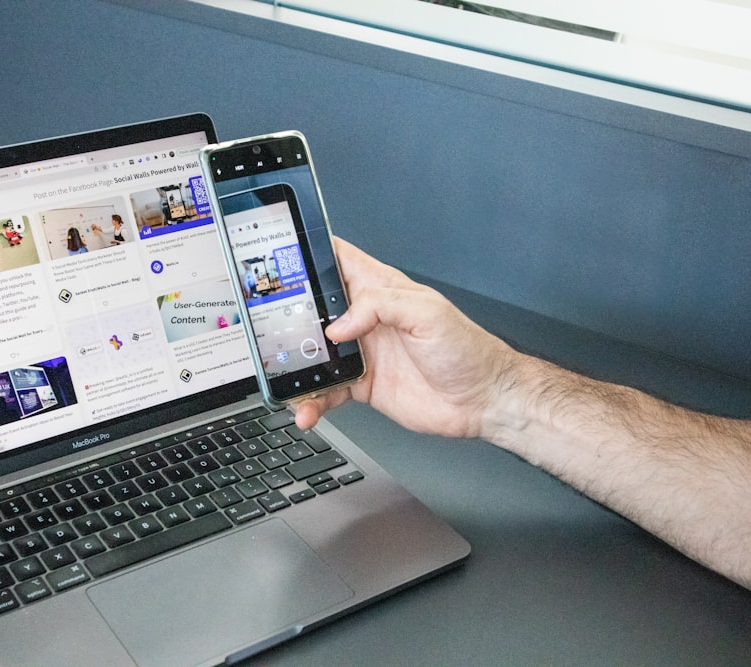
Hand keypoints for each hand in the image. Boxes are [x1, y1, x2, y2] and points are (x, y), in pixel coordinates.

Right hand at [293, 238, 515, 437]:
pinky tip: (306, 409)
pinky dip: (312, 402)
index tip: (282, 256)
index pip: (338, 260)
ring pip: (316, 353)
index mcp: (381, 290)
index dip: (310, 254)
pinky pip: (327, 391)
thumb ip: (380, 306)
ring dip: (297, 364)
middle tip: (268, 325)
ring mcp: (362, 352)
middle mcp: (366, 319)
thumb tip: (339, 323)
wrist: (482, 400)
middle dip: (289, 315)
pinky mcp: (362, 385)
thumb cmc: (466, 350)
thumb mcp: (427, 313)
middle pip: (316, 309)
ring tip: (282, 376)